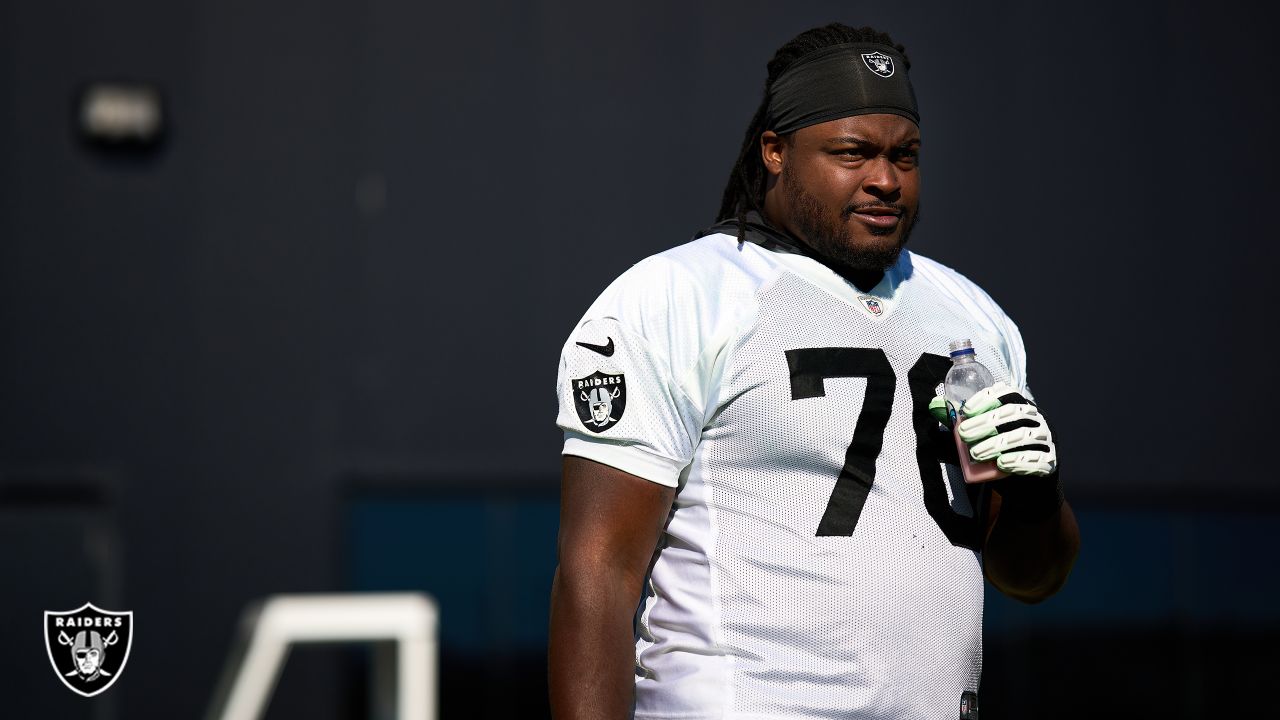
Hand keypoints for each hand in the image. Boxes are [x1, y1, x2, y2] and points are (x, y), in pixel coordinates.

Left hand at [930, 383, 1057, 476]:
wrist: (1026, 483)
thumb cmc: (999, 451)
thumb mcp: (978, 435)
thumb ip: (958, 421)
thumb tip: (934, 404)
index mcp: (1018, 405)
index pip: (1006, 393)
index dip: (987, 398)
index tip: (966, 411)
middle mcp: (1036, 417)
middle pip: (1013, 414)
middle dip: (986, 423)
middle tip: (964, 436)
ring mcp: (1046, 438)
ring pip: (1023, 435)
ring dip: (998, 444)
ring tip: (977, 454)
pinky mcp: (1050, 460)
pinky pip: (1036, 457)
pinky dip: (1019, 461)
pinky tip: (1003, 464)